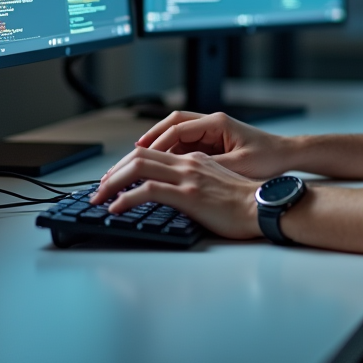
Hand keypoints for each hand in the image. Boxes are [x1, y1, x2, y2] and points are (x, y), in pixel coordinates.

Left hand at [91, 148, 260, 239]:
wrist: (264, 206)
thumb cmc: (246, 203)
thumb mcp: (216, 186)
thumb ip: (195, 185)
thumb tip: (176, 197)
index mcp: (194, 160)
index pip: (151, 153)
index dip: (127, 164)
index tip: (114, 180)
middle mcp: (188, 163)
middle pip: (139, 156)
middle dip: (113, 172)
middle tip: (99, 188)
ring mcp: (187, 177)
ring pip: (138, 168)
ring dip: (112, 183)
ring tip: (99, 199)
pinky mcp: (188, 194)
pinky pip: (148, 191)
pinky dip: (126, 198)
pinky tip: (115, 208)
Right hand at [133, 111, 293, 179]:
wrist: (287, 155)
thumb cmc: (268, 158)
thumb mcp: (239, 165)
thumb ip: (211, 167)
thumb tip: (184, 173)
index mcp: (217, 123)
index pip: (178, 128)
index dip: (157, 141)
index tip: (140, 155)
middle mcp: (212, 123)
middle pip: (172, 125)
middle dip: (150, 139)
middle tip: (131, 155)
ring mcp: (212, 132)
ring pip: (177, 135)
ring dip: (159, 147)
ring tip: (138, 163)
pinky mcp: (213, 143)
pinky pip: (186, 145)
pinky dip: (171, 154)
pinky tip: (160, 168)